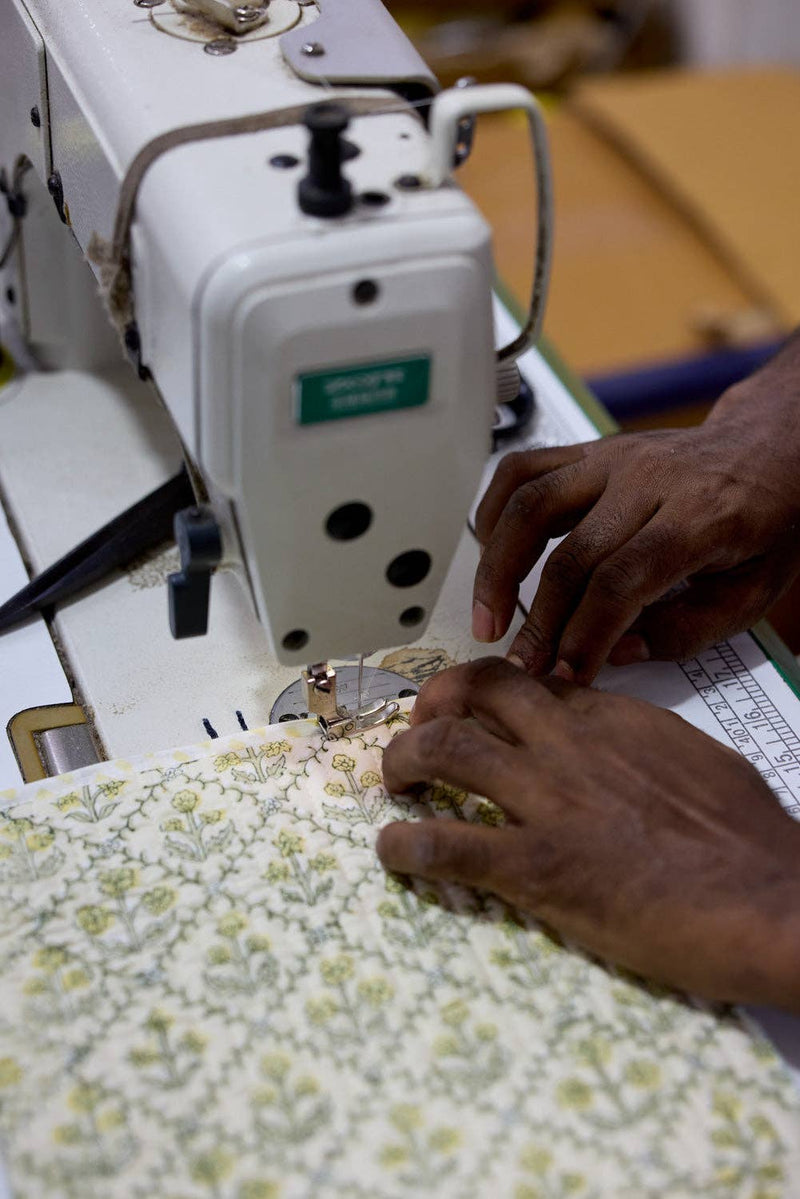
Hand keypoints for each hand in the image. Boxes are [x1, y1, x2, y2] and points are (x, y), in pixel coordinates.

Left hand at [377, 658, 799, 1007]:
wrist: (774, 899)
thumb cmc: (750, 838)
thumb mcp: (694, 761)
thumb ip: (641, 745)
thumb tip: (618, 749)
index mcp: (611, 717)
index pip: (525, 681)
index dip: (482, 692)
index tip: (466, 711)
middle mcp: (569, 744)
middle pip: (474, 693)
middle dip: (431, 707)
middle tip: (417, 737)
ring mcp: (550, 801)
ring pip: (444, 751)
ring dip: (402, 763)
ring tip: (395, 786)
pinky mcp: (539, 868)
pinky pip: (448, 845)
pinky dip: (405, 845)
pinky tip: (393, 851)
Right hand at [472, 333, 799, 682]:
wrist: (772, 451)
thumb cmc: (767, 521)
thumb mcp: (755, 591)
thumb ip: (688, 630)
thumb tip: (617, 653)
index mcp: (701, 515)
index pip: (623, 581)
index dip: (585, 635)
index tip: (565, 675)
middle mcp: (650, 479)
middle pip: (571, 555)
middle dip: (540, 622)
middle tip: (522, 665)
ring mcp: (613, 458)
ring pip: (530, 505)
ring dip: (498, 568)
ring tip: (488, 618)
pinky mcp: (590, 450)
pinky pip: (522, 469)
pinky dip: (494, 511)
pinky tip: (489, 553)